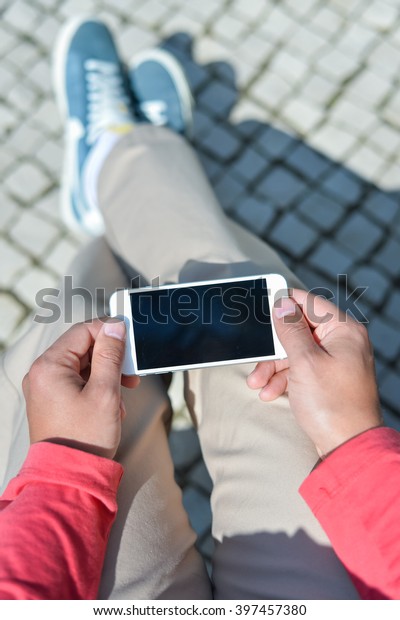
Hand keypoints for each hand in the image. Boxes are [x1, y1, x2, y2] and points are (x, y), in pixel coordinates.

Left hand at [22, 319, 139, 458]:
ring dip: (106, 374)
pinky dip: (96, 386)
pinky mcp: (51, 401)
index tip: (131, 340)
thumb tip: (115, 326)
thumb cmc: (85, 437)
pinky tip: (111, 404)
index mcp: (49, 366)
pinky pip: (76, 381)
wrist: (69, 477)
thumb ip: (110, 355)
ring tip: (124, 391)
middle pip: (82, 348)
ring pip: (81, 365)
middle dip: (110, 357)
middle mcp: (41, 373)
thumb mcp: (105, 392)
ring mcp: (44, 388)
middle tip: (132, 370)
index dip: (110, 332)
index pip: (83, 331)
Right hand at [247, 289, 381, 457]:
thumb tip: (282, 304)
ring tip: (258, 384)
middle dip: (274, 347)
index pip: (310, 303)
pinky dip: (285, 379)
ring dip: (274, 367)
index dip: (284, 303)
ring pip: (296, 352)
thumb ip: (290, 330)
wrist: (347, 447)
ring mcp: (336, 361)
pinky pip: (301, 370)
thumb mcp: (304, 362)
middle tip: (256, 355)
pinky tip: (270, 392)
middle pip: (299, 330)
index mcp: (344, 330)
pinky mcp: (328, 379)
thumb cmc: (332, 404)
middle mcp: (343, 342)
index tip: (261, 303)